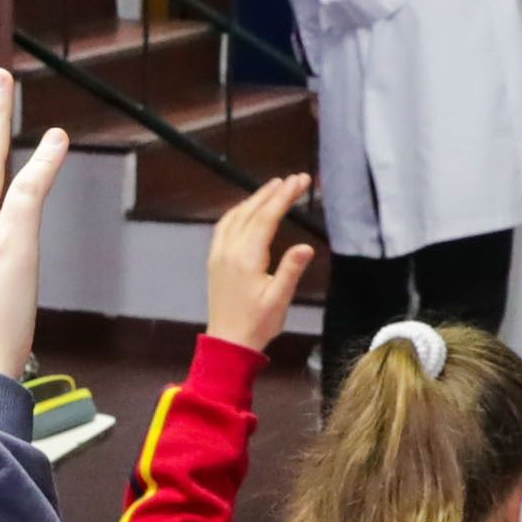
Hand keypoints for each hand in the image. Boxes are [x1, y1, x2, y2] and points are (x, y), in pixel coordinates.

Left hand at [204, 171, 318, 355]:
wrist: (228, 343)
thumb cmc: (257, 324)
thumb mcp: (279, 299)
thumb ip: (291, 270)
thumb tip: (306, 246)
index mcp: (246, 258)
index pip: (267, 218)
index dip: (284, 197)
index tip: (300, 181)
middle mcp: (228, 250)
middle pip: (251, 212)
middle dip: (273, 192)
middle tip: (295, 179)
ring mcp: (218, 254)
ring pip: (235, 216)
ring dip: (255, 199)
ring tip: (274, 186)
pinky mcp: (214, 260)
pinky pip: (224, 226)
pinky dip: (239, 211)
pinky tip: (248, 209)